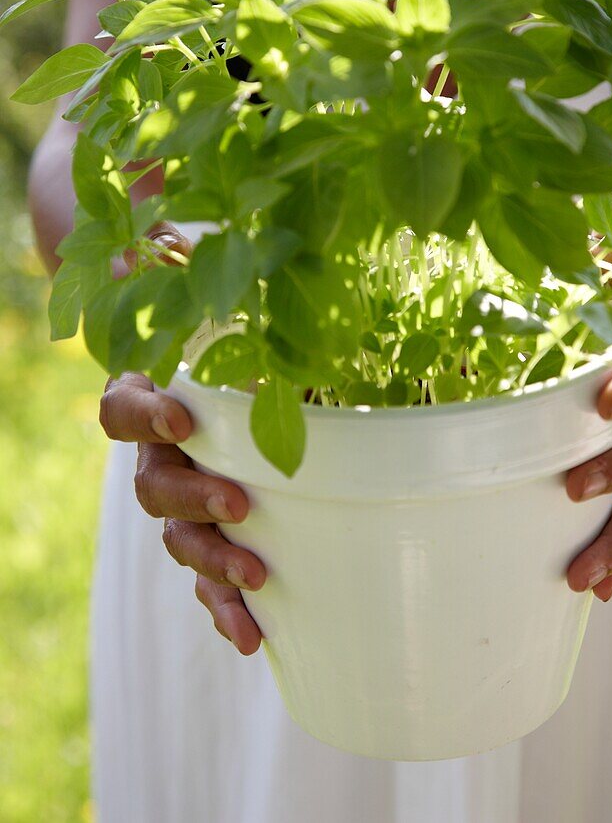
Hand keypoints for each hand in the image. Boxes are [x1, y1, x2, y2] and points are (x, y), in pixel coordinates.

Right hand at [102, 222, 265, 653]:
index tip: (181, 414)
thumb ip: (185, 252)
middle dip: (191, 499)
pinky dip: (225, 600)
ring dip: (211, 568)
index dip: (145, 414)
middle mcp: (154, 447)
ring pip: (177, 539)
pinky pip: (207, 569)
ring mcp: (181, 488)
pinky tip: (257, 634)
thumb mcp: (204, 273)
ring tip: (257, 589)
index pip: (122, 407)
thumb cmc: (208, 305)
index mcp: (144, 388)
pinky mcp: (213, 521)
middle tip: (240, 508)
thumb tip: (166, 208)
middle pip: (150, 485)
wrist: (203, 341)